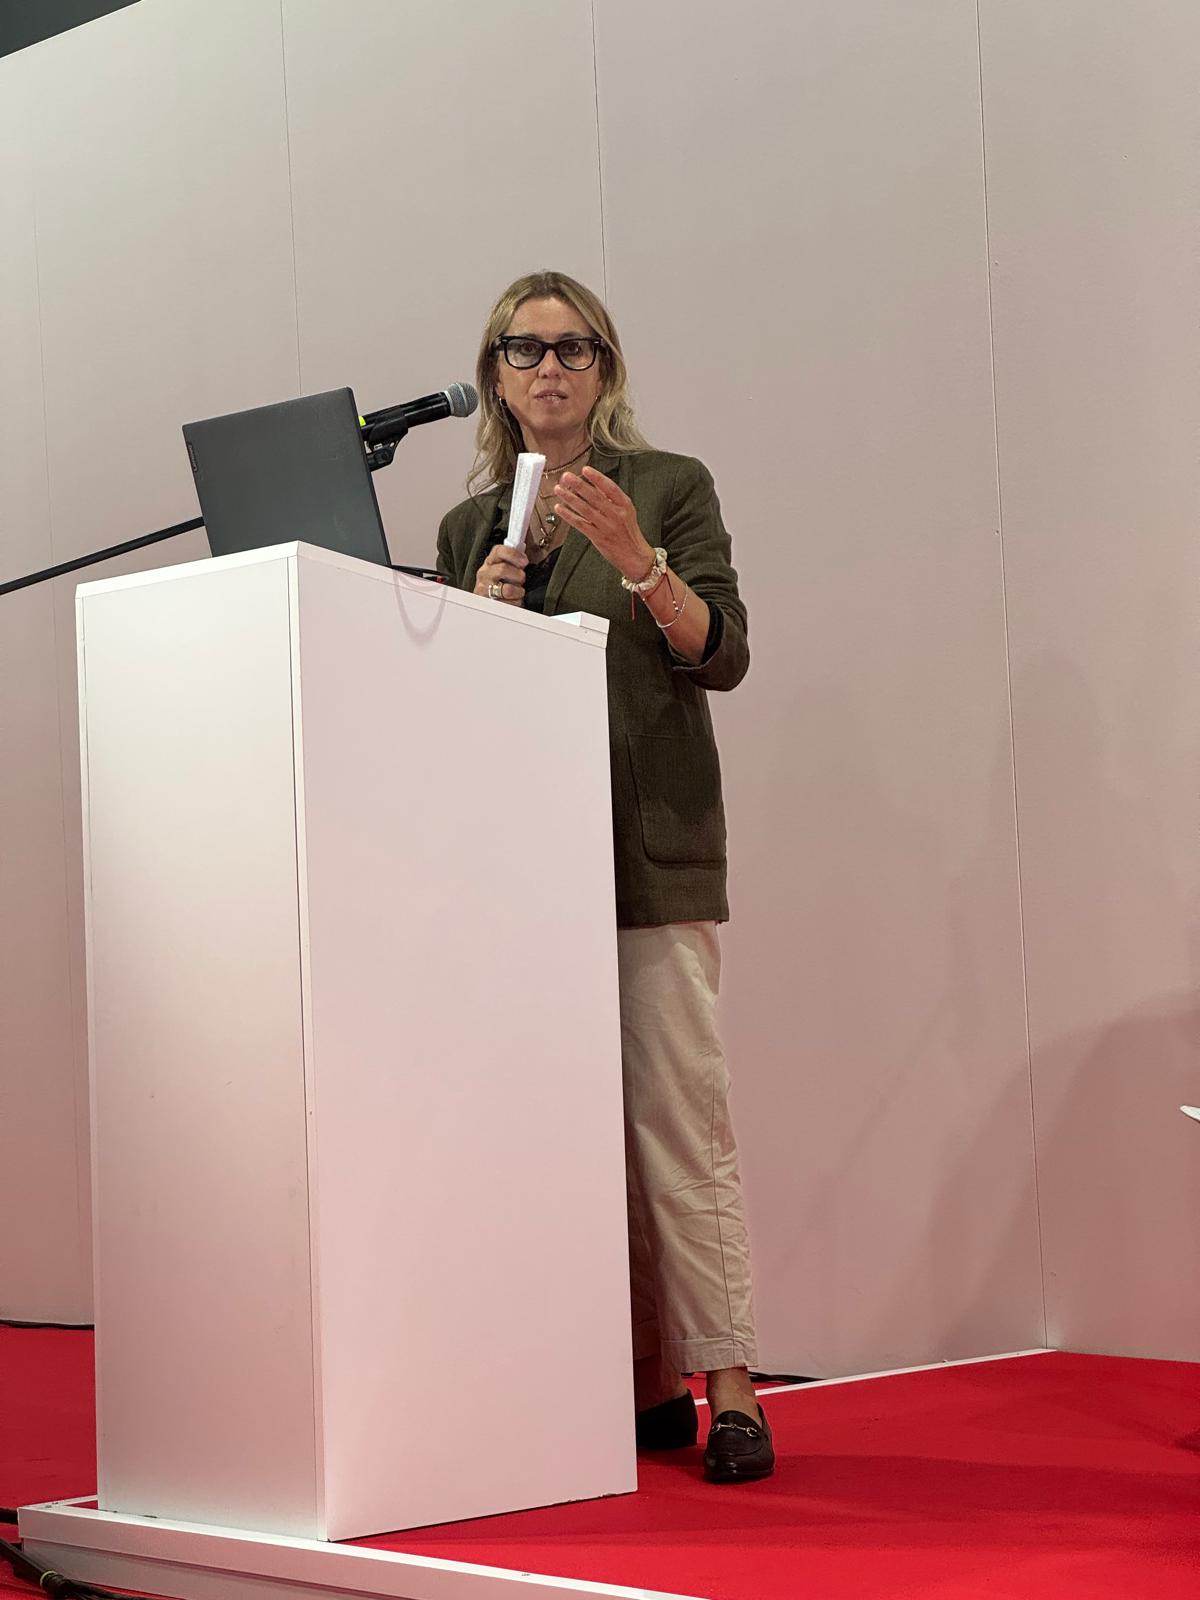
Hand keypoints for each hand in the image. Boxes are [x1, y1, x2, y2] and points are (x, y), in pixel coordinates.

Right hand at [475, 543, 526, 605]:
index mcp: (490, 562)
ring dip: (518, 591)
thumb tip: (527, 553)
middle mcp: (485, 574)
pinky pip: (509, 604)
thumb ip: (515, 560)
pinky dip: (516, 603)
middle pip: (503, 569)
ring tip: (518, 592)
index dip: (514, 555)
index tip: (525, 561)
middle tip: (522, 579)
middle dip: (518, 575)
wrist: (490, 603)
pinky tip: (514, 601)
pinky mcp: (489, 604)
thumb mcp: (506, 568)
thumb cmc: (502, 583)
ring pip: (508, 590)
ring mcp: (484, 589)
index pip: (498, 551)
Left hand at [554, 466, 655, 582]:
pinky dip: (569, 515)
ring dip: (570, 498)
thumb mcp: (626, 511)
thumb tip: (595, 481)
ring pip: (585, 509)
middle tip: (566, 477)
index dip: (597, 478)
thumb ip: (611, 497)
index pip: (610, 487)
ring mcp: (606, 526)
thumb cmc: (629, 533)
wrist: (634, 556)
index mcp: (624, 505)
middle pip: (595, 497)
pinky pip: (580, 524)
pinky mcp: (597, 537)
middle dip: (579, 485)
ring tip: (559, 489)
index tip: (585, 470)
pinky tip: (560, 508)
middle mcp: (616, 515)